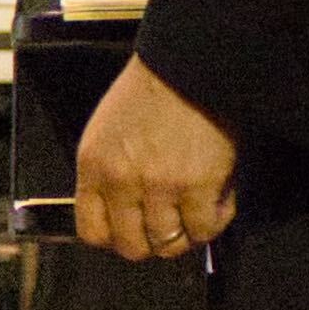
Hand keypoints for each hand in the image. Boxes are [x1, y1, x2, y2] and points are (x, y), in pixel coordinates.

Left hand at [72, 56, 237, 265]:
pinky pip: (205, 230)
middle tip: (170, 226)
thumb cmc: (152, 90)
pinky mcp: (199, 185)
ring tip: (196, 214)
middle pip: (132, 246)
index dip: (115, 239)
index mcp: (94, 166)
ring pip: (169, 244)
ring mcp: (160, 186)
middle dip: (152, 243)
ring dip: (185, 235)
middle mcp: (122, 181)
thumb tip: (125, 213)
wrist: (189, 63)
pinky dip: (214, 223)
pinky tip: (216, 203)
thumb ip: (110, 173)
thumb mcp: (108, 131)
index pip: (92, 231)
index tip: (132, 232)